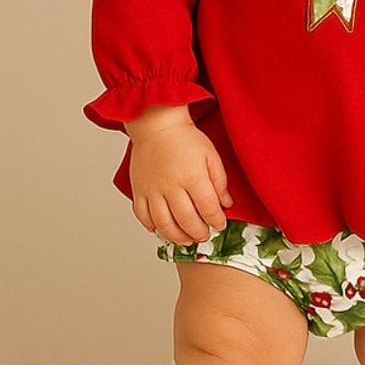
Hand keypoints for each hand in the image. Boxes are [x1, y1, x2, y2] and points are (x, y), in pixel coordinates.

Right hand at [125, 105, 233, 244]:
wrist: (157, 125)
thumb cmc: (185, 138)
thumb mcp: (211, 154)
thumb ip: (220, 181)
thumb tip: (226, 204)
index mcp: (192, 176)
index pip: (208, 207)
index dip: (216, 220)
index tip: (220, 224)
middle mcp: (171, 186)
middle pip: (187, 220)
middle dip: (199, 232)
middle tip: (205, 235)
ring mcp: (152, 190)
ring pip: (164, 225)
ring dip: (177, 237)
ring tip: (187, 239)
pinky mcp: (139, 191)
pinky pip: (143, 217)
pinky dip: (152, 227)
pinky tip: (162, 229)